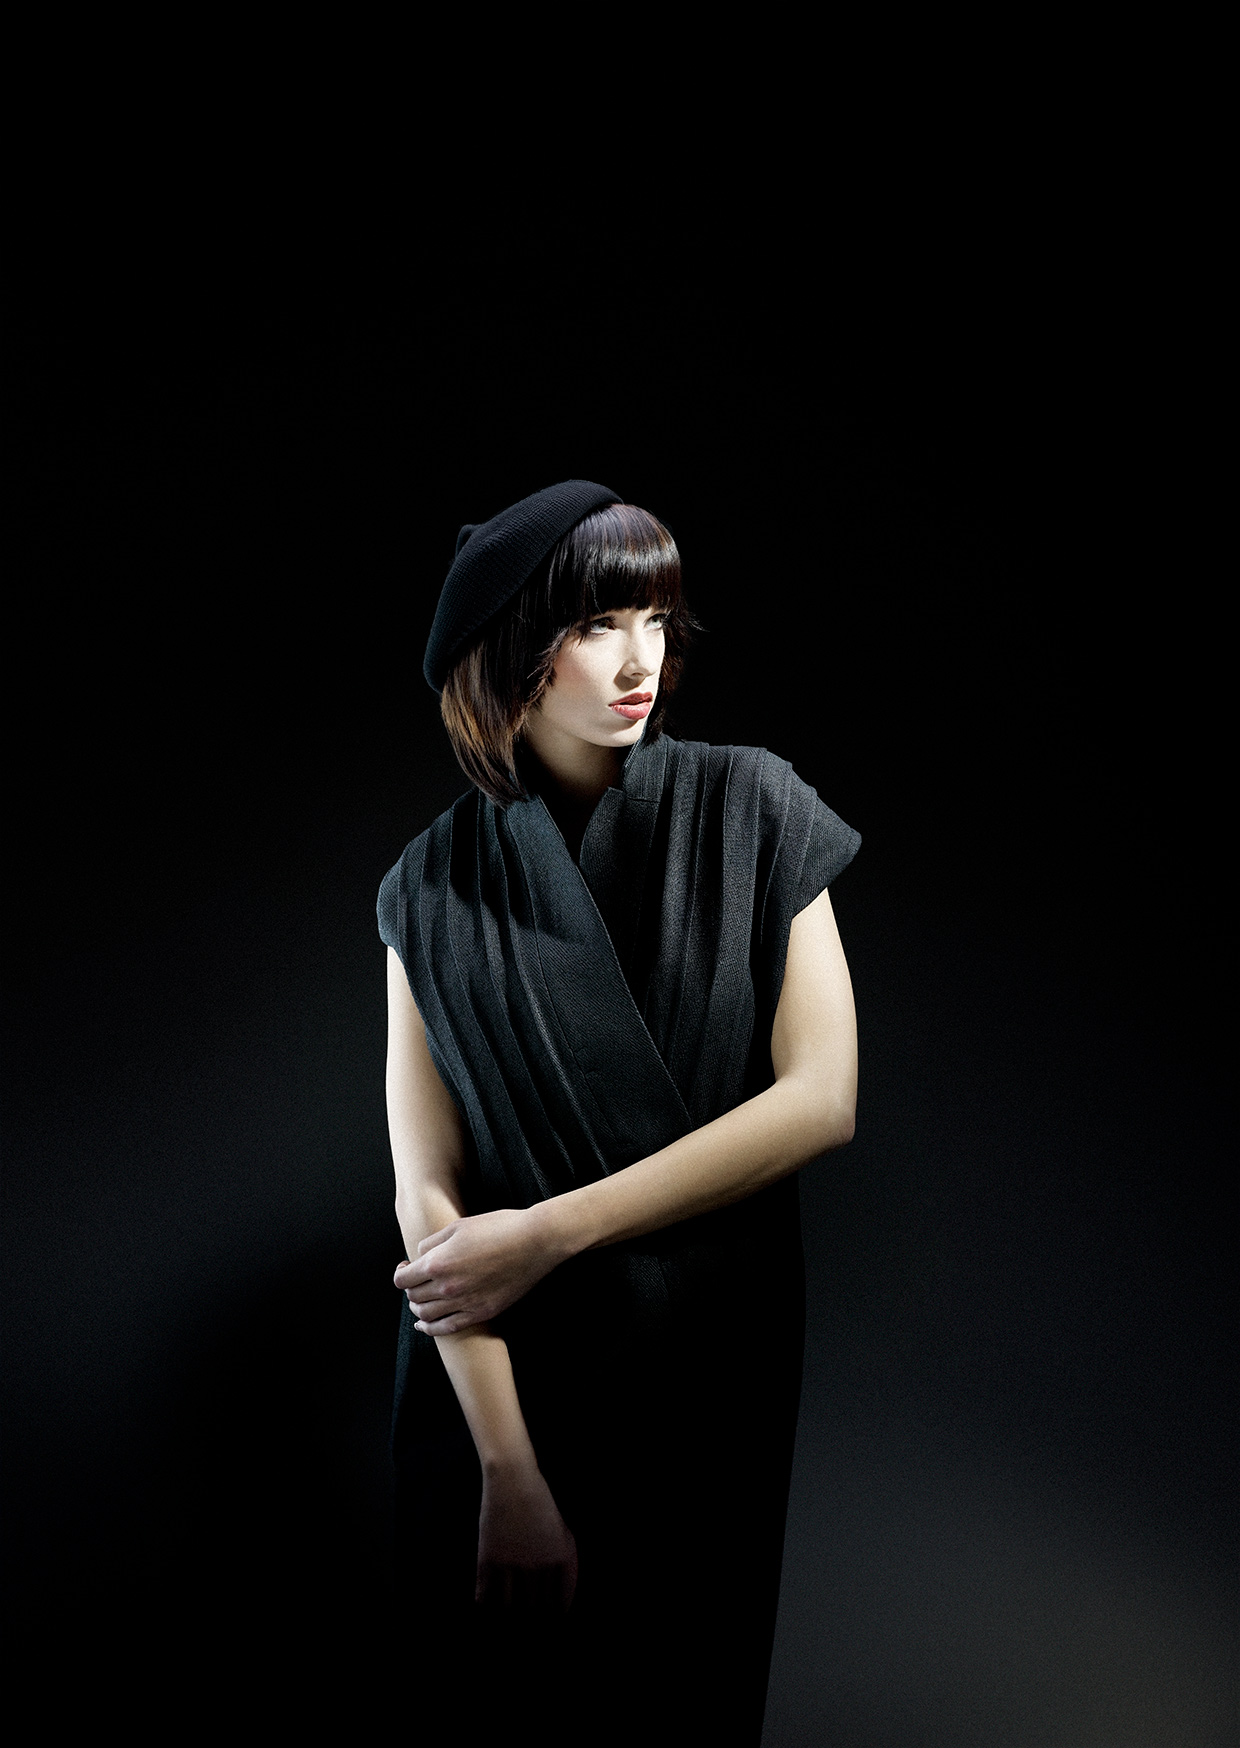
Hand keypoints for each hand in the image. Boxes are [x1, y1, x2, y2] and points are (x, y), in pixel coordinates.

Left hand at [393, 1206, 562, 1333]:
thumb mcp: (459, 1226)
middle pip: (414, 1297)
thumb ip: (432, 1242)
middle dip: (410, 1289)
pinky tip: (425, 1326)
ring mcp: (464, 1303)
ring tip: (421, 1300)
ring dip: (418, 1309)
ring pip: (426, 1315)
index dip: (400, 1273)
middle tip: (416, 1280)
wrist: (534, 1242)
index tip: (405, 1267)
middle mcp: (447, 1287)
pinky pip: (447, 1328)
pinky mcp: (481, 1312)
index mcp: (438, 1263)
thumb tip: (420, 1255)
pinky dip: (431, 1329)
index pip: (403, 1279)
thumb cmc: (499, 1227)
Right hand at [476, 1462, 577, 1613]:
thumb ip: (564, 1566)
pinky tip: (485, 1606)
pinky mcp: (489, 1559)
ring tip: (507, 1613)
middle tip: (527, 1616)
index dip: (555, 1614)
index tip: (548, 1616)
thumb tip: (560, 1601)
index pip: (561, 1602)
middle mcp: (538, 1565)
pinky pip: (485, 1595)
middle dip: (531, 1614)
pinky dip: (485, 1604)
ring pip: (509, 1606)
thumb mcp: (563, 1532)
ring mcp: (512, 1563)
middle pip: (534, 1607)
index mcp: (561, 1559)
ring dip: (508, 1612)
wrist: (513, 1478)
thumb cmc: (540, 1504)